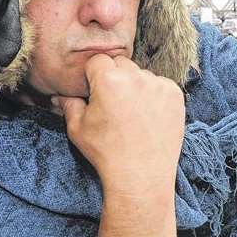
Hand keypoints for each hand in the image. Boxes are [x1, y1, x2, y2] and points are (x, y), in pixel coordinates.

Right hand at [52, 54, 184, 194]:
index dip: (94, 76)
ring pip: (142, 74)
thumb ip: (69, 105)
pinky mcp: (175, 95)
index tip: (95, 91)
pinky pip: (161, 85)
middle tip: (113, 104)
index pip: (98, 61)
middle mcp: (136, 77)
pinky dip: (155, 95)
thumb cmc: (107, 153)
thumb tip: (60, 95)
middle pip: (121, 64)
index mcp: (109, 80)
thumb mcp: (78, 129)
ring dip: (136, 86)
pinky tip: (149, 116)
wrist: (141, 175)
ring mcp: (159, 85)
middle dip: (115, 78)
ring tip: (132, 114)